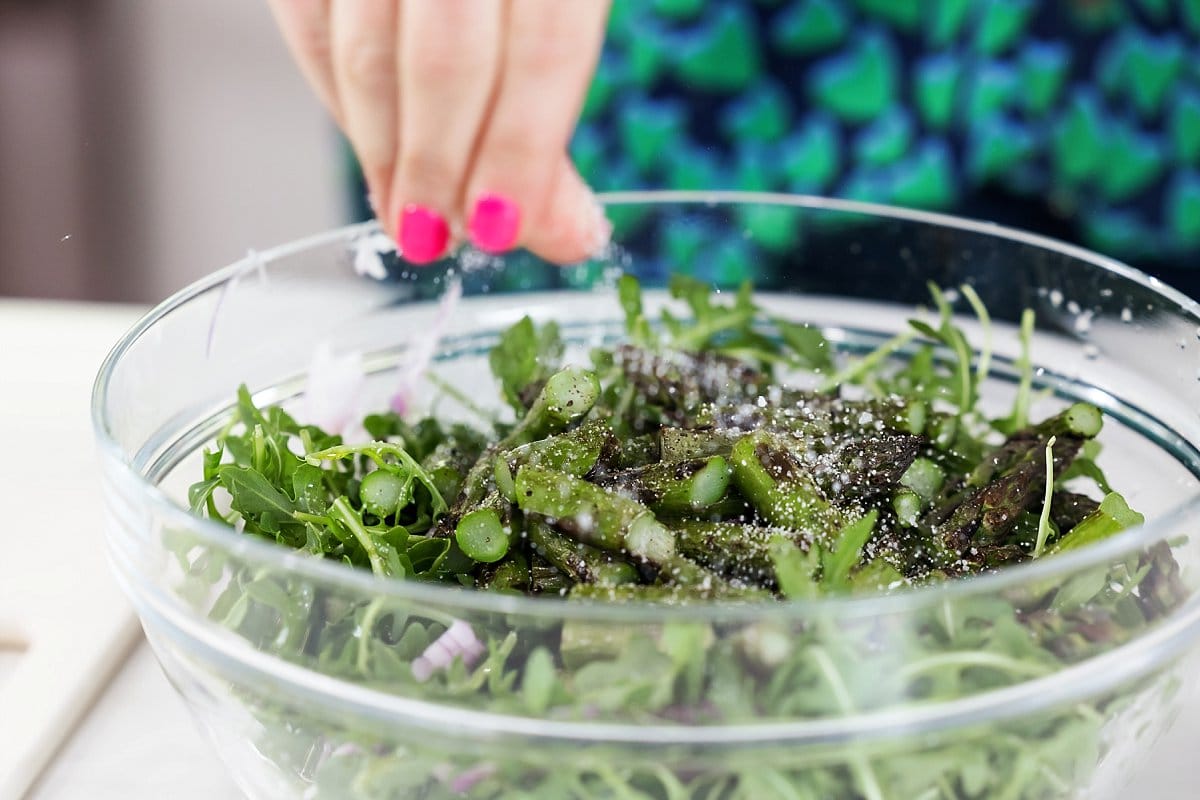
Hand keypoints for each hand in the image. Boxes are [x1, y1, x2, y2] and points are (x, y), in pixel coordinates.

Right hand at [267, 0, 611, 264]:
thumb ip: (552, 112)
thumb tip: (566, 235)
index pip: (543, 46)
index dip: (521, 150)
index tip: (503, 227)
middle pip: (447, 58)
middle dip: (441, 168)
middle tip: (441, 237)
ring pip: (365, 50)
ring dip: (385, 153)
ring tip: (410, 215)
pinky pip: (309, 27)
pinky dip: (338, 102)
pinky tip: (373, 147)